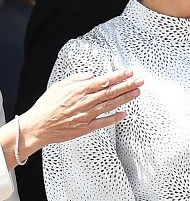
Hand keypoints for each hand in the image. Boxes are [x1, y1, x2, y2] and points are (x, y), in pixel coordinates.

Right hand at [20, 70, 142, 152]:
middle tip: (140, 81)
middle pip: (110, 92)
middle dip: (127, 85)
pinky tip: (125, 113)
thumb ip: (77, 79)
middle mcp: (84, 102)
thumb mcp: (59, 86)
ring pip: (110, 105)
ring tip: (137, 92)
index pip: (103, 81)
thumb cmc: (46, 106)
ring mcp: (86, 115)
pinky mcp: (86, 127)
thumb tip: (92, 75)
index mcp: (78, 91)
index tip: (129, 72)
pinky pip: (104, 122)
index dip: (118, 76)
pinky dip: (115, 118)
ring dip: (125, 98)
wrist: (37, 126)